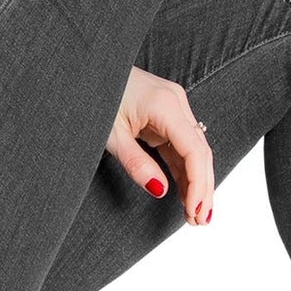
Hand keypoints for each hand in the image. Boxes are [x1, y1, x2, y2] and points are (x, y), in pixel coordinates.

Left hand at [108, 65, 215, 224]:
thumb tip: (160, 190)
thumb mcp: (111, 135)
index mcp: (165, 105)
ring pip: (193, 149)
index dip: (199, 184)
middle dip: (202, 187)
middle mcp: (176, 102)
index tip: (196, 211)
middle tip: (199, 220)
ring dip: (195, 181)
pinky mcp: (166, 112)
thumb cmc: (95, 96)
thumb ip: (136, 163)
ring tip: (194, 213)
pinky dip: (183, 168)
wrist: (87, 69)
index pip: (195, 151)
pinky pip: (180, 143)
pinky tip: (185, 192)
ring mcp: (173, 105)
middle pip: (200, 151)